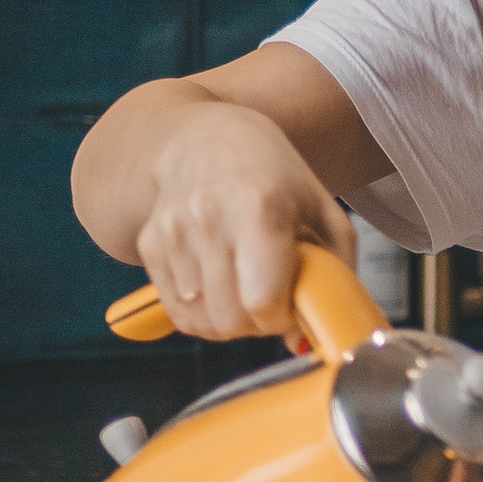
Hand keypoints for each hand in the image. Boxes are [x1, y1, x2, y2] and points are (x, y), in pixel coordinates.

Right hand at [136, 103, 355, 340]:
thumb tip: (303, 342)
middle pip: (230, 319)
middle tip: (269, 302)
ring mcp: (174, 231)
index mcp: (260, 208)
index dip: (281, 319)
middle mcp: (210, 218)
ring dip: (229, 321)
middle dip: (256, 326)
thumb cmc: (276, 179)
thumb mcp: (324, 213)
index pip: (262, 301)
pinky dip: (202, 314)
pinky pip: (177, 312)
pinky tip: (219, 287)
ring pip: (202, 323)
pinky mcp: (150, 243)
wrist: (209, 139)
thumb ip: (333, 276)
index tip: (290, 307)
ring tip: (244, 289)